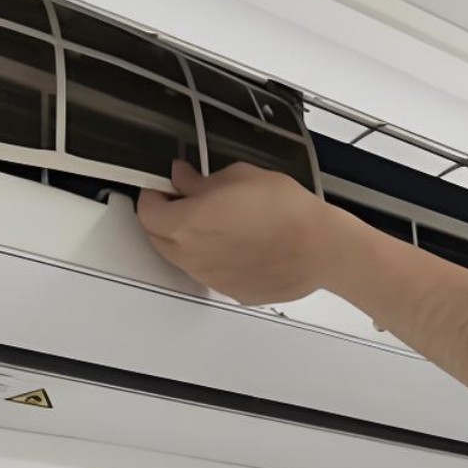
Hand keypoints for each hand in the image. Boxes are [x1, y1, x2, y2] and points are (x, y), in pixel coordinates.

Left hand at [136, 160, 347, 305]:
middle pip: (159, 239)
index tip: (163, 187)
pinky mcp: (232, 291)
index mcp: (186, 224)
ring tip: (218, 224)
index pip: (146, 211)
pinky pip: (211, 273)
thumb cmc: (286, 212)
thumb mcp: (238, 177)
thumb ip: (200, 181)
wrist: (320, 247)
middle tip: (185, 203)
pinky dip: (215, 260)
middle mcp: (193, 256)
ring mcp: (212, 278)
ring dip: (189, 241)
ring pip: (184, 259)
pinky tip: (239, 245)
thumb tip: (184, 179)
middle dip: (165, 220)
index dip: (153, 195)